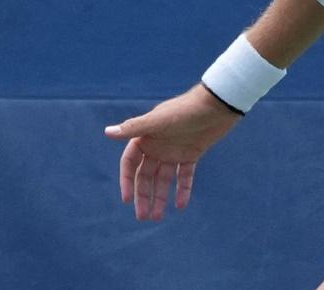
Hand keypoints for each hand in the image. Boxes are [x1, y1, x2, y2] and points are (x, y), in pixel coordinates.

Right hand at [104, 84, 240, 220]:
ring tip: (157, 217)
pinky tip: (180, 206)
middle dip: (143, 196)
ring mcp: (174, 151)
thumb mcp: (158, 121)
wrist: (216, 106)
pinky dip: (182, 190)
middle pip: (146, 175)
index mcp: (146, 137)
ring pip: (163, 179)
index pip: (130, 163)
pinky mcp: (191, 154)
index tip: (127, 200)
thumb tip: (107, 132)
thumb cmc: (184, 110)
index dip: (127, 181)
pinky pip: (184, 176)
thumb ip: (133, 128)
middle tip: (143, 217)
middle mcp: (157, 145)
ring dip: (160, 197)